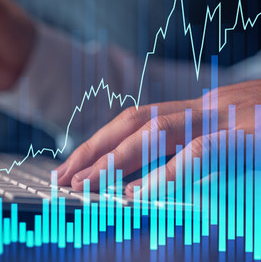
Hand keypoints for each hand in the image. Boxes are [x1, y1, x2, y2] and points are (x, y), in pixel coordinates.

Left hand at [55, 80, 260, 194]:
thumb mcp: (243, 137)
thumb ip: (206, 150)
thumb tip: (163, 177)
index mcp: (207, 109)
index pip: (141, 118)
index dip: (104, 140)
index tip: (76, 164)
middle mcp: (211, 108)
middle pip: (135, 122)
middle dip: (93, 149)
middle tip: (62, 176)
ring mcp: (232, 117)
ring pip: (155, 133)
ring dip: (112, 161)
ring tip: (81, 185)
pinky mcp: (253, 136)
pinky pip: (198, 155)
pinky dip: (162, 176)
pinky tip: (133, 196)